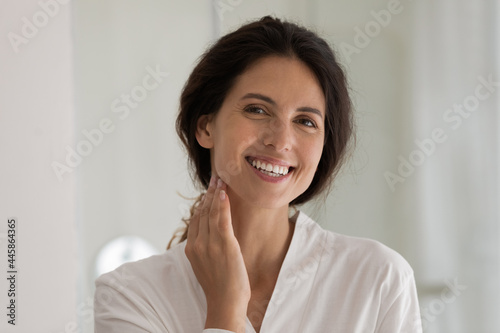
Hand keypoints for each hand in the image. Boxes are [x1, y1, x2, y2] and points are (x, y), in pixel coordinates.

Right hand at [185, 175, 250, 331]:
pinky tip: (223, 193)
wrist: (225, 302)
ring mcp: (210, 243)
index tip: (209, 190)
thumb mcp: (207, 265)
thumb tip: (212, 236)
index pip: (196, 219)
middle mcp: (198, 244)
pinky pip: (221, 219)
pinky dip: (222, 204)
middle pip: (202, 212)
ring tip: (221, 180)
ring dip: (216, 194)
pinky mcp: (224, 244)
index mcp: (192, 249)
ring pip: (211, 212)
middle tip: (216, 178)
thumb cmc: (220, 287)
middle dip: (209, 193)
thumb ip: (206, 248)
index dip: (202, 203)